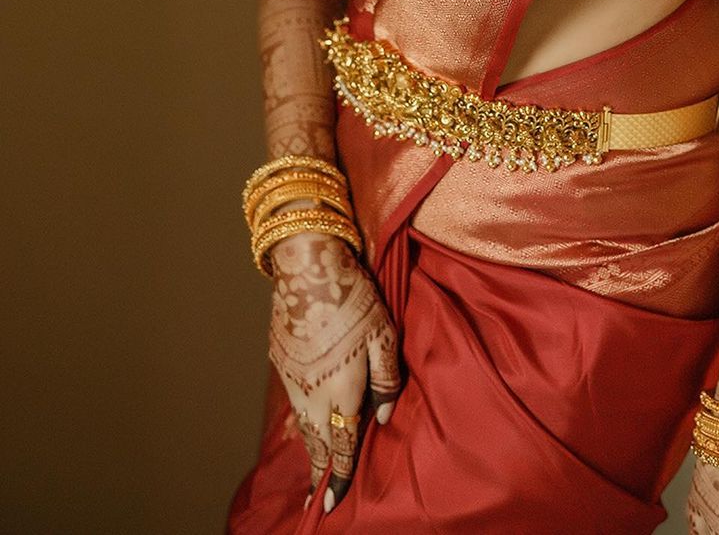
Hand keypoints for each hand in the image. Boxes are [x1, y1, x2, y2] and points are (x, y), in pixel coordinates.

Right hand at [267, 231, 400, 514]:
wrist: (306, 265)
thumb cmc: (353, 296)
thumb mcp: (384, 334)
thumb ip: (387, 378)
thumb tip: (385, 415)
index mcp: (341, 390)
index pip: (342, 444)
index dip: (342, 474)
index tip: (336, 503)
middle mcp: (312, 392)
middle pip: (317, 443)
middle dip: (321, 471)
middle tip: (320, 497)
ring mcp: (292, 378)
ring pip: (302, 426)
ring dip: (309, 449)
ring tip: (313, 469)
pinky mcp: (280, 361)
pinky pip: (291, 403)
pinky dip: (298, 422)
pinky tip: (302, 424)